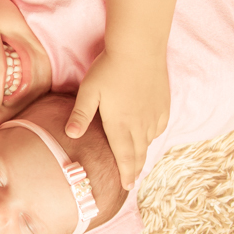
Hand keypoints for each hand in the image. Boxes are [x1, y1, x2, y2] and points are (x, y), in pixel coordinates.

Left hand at [65, 49, 169, 189]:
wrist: (139, 47)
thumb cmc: (109, 68)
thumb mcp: (89, 91)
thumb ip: (81, 114)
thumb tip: (70, 135)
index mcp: (120, 124)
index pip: (123, 157)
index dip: (125, 174)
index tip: (127, 187)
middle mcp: (140, 124)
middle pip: (138, 153)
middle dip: (134, 169)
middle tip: (133, 182)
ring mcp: (154, 114)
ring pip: (149, 140)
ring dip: (143, 152)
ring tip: (139, 162)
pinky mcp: (163, 103)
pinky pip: (160, 126)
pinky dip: (154, 134)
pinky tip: (150, 134)